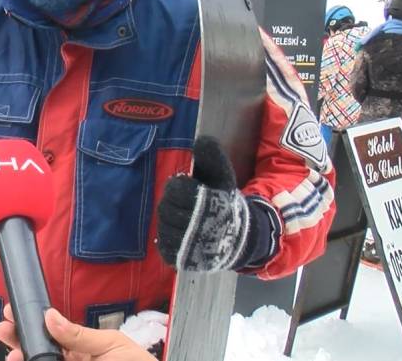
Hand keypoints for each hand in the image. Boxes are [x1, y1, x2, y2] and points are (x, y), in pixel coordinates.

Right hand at [0, 305, 154, 360]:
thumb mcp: (112, 344)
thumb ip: (79, 334)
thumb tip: (51, 316)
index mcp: (80, 347)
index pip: (49, 333)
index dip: (30, 322)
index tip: (13, 312)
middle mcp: (70, 360)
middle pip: (37, 349)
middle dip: (18, 338)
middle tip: (4, 329)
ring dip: (21, 356)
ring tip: (12, 354)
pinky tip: (22, 360)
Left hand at [156, 136, 251, 271]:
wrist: (239, 239)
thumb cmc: (224, 204)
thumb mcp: (221, 179)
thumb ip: (211, 158)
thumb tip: (201, 140)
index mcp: (209, 204)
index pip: (176, 189)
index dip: (179, 185)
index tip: (187, 186)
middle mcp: (199, 228)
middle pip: (165, 208)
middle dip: (172, 203)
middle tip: (184, 203)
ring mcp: (190, 247)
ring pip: (163, 227)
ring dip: (169, 220)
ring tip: (183, 218)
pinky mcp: (182, 260)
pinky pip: (163, 246)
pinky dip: (167, 238)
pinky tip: (179, 233)